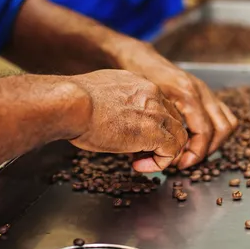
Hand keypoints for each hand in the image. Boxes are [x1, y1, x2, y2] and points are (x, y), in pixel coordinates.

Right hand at [67, 70, 187, 171]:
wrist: (71, 104)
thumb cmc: (73, 102)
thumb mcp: (98, 94)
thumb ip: (111, 102)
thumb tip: (108, 115)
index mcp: (139, 83)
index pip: (160, 104)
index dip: (152, 125)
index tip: (136, 137)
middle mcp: (152, 93)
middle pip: (173, 119)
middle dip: (162, 138)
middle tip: (144, 153)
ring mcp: (156, 112)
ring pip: (178, 135)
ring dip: (162, 152)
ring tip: (142, 162)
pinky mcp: (154, 132)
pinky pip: (171, 151)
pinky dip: (160, 162)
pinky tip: (140, 165)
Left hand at [113, 41, 237, 168]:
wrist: (140, 59)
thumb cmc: (137, 80)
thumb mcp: (143, 104)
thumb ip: (154, 129)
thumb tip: (158, 158)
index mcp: (187, 94)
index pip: (204, 132)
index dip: (195, 154)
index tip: (180, 164)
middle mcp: (201, 91)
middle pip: (221, 129)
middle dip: (206, 150)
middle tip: (185, 161)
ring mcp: (206, 91)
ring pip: (228, 122)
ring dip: (214, 142)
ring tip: (192, 151)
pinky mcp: (206, 93)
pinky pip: (223, 115)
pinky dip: (215, 131)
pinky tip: (194, 138)